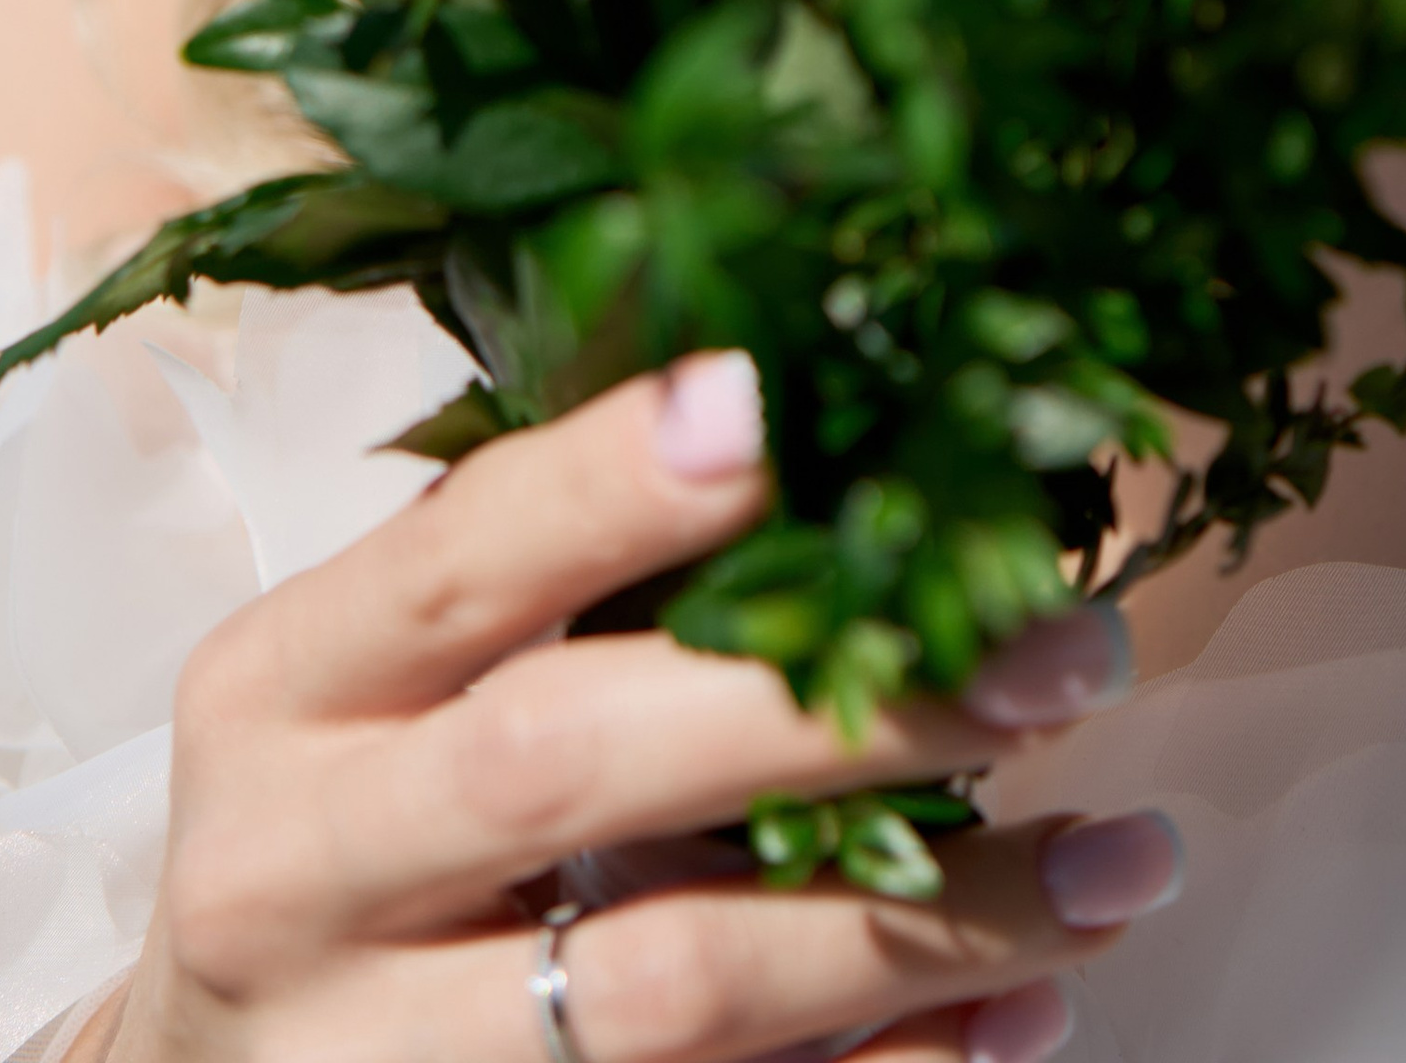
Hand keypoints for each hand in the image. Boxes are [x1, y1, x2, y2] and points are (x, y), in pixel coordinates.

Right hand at [81, 348, 1177, 1062]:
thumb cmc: (354, 824)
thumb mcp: (383, 679)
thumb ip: (555, 567)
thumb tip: (822, 416)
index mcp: (285, 693)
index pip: (456, 563)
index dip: (610, 484)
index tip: (777, 407)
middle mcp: (301, 875)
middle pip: (569, 769)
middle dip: (827, 704)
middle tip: (1059, 652)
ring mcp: (387, 1061)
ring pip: (675, 986)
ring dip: (922, 917)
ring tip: (1120, 855)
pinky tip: (1026, 1010)